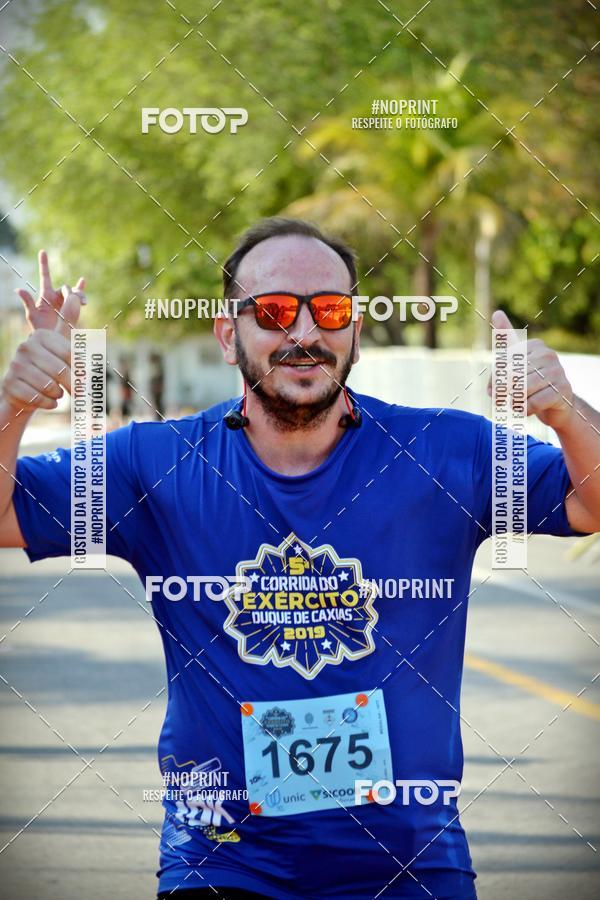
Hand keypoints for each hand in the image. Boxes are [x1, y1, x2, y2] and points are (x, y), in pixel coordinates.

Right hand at [2, 273, 84, 412]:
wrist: (25, 389)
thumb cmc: (49, 367)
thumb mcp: (60, 346)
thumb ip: (69, 324)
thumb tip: (76, 296)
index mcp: (42, 336)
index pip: (71, 355)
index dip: (81, 370)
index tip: (84, 379)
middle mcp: (26, 346)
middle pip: (61, 371)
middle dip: (72, 386)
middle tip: (77, 394)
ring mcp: (16, 365)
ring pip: (49, 387)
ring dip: (58, 395)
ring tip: (56, 392)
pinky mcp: (10, 384)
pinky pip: (38, 399)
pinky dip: (48, 404)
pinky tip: (47, 401)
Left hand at [16, 249, 85, 332]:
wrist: (53, 339)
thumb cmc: (40, 329)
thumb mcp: (32, 315)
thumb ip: (28, 302)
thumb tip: (18, 289)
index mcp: (46, 295)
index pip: (45, 277)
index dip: (44, 264)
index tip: (43, 252)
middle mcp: (56, 296)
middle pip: (65, 287)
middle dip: (71, 292)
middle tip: (74, 299)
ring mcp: (65, 302)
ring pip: (74, 292)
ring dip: (80, 294)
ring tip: (83, 302)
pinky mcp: (73, 308)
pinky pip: (80, 297)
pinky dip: (82, 291)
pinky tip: (82, 281)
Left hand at [487, 310, 574, 431]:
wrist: (555, 405)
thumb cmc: (531, 382)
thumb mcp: (516, 361)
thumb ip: (505, 340)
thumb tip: (497, 313)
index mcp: (534, 345)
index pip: (504, 362)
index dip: (494, 380)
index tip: (492, 390)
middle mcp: (547, 354)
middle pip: (511, 376)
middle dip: (502, 392)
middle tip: (500, 401)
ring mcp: (557, 371)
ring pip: (522, 389)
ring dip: (514, 401)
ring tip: (516, 404)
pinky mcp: (562, 389)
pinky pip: (533, 402)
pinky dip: (525, 409)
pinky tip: (527, 409)